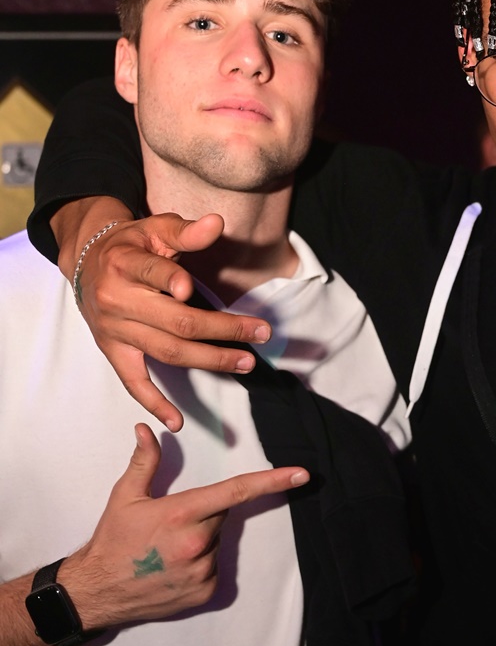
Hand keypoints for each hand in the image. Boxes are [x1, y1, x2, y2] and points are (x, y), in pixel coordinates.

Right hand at [63, 424, 308, 628]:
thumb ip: (145, 461)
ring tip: (166, 548)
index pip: (236, 491)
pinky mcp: (205, 592)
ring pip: (217, 542)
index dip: (272, 481)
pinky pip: (214, 569)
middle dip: (204, 512)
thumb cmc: (112, 541)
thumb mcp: (125, 496)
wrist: (96, 591)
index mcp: (182, 513)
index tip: (300, 474)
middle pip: (221, 515)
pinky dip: (199, 564)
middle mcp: (197, 543)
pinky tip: (171, 567)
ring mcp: (203, 571)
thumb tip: (148, 429)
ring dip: (201, 539)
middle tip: (170, 523)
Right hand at [71, 213, 271, 431]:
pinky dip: (154, 403)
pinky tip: (176, 422)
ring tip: (245, 362)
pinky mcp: (114, 352)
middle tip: (259, 333)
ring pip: (166, 351)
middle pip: (174, 321)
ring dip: (209, 360)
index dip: (169, 281)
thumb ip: (185, 231)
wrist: (87, 263)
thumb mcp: (154, 228)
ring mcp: (115, 331)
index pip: (149, 273)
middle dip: (221, 330)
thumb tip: (216, 224)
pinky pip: (134, 383)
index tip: (192, 289)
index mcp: (125, 263)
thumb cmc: (131, 245)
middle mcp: (117, 300)